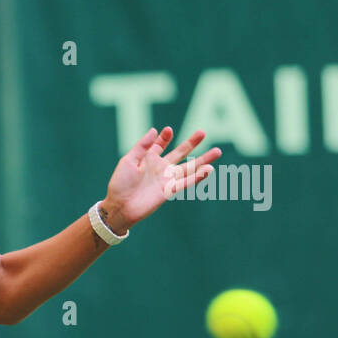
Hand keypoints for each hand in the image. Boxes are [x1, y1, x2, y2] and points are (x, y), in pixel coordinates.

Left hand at [102, 127, 221, 229]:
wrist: (119, 207)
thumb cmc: (120, 184)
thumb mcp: (128, 161)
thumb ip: (142, 146)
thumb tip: (155, 130)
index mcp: (148, 159)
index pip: (160, 145)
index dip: (164, 138)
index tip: (168, 130)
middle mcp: (160, 168)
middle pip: (180, 153)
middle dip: (191, 143)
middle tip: (203, 132)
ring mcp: (166, 179)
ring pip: (189, 167)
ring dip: (203, 160)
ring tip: (218, 151)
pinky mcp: (170, 190)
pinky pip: (187, 182)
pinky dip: (198, 177)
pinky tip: (209, 170)